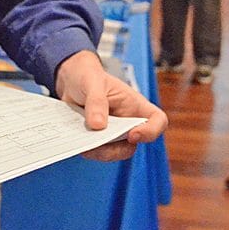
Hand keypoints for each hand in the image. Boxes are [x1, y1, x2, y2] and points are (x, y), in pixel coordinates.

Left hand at [54, 50, 168, 161]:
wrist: (70, 82)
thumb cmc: (88, 76)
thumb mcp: (92, 82)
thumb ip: (96, 102)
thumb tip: (99, 126)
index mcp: (134, 105)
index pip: (157, 120)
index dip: (151, 131)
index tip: (132, 135)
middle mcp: (127, 122)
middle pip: (132, 146)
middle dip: (114, 149)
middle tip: (95, 143)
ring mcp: (112, 133)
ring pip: (114, 153)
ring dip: (99, 152)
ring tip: (83, 141)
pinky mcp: (98, 140)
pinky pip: (97, 153)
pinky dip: (88, 151)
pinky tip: (77, 140)